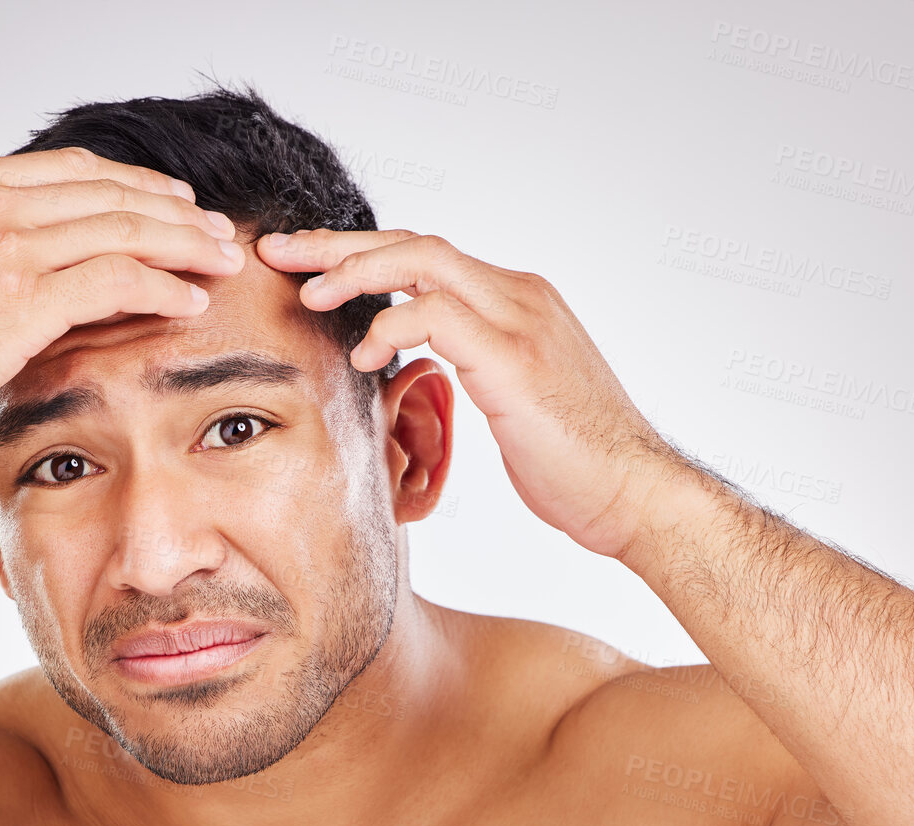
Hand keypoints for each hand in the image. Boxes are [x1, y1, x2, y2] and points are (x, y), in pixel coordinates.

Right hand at [0, 92, 245, 458]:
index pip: (78, 170)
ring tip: (222, 262)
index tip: (173, 204)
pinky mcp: (25, 302)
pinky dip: (163, 288)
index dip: (135, 186)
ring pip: (125, 232)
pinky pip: (117, 282)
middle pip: (113, 195)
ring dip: (186, 246)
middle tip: (218, 232)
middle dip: (176, 212)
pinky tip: (190, 301)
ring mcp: (11, 250)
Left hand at [258, 229, 688, 559]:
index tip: (306, 266)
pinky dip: (390, 324)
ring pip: (421, 261)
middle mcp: (519, 295)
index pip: (425, 256)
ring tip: (306, 294)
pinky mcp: (514, 359)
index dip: (361, 255)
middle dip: (337, 244)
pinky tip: (362, 353)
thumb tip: (419, 370)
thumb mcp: (513, 399)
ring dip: (353, 271)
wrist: (637, 493)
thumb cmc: (575, 461)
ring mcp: (520, 321)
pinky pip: (437, 315)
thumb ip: (470, 367)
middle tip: (276, 249)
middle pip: (414, 243)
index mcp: (516, 302)